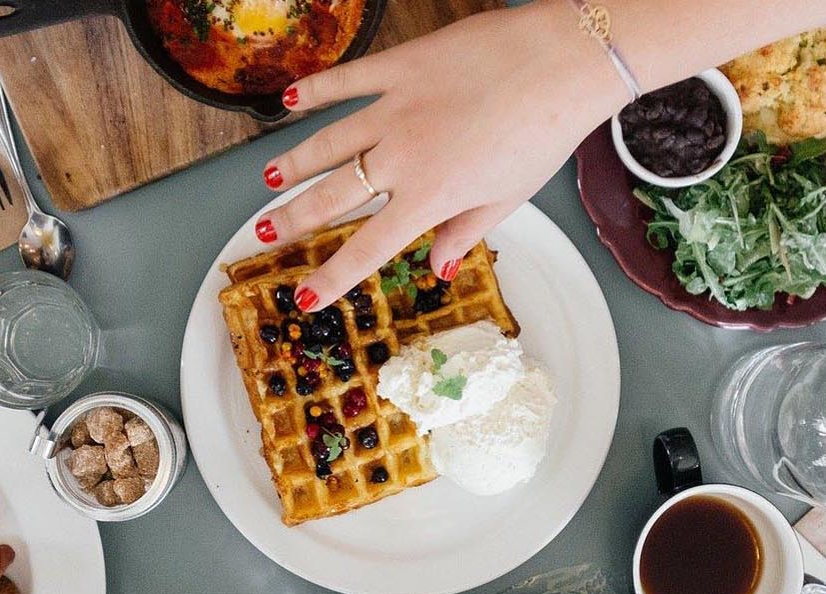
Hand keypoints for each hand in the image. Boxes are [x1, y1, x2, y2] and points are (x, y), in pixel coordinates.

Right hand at [258, 0, 624, 309]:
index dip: (332, 277)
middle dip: (294, 219)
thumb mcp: (510, 197)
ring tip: (267, 179)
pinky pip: (347, 81)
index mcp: (430, 197)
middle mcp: (401, 157)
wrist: (560, 63)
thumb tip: (440, 267)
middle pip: (333, 196)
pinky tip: (291, 100)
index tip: (305, 297)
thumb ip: (467, 231)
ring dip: (294, 162)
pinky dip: (316, 90)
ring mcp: (395, 109)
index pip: (368, 247)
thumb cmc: (545, 131)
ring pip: (328, 141)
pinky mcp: (401, 67)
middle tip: (265, 232)